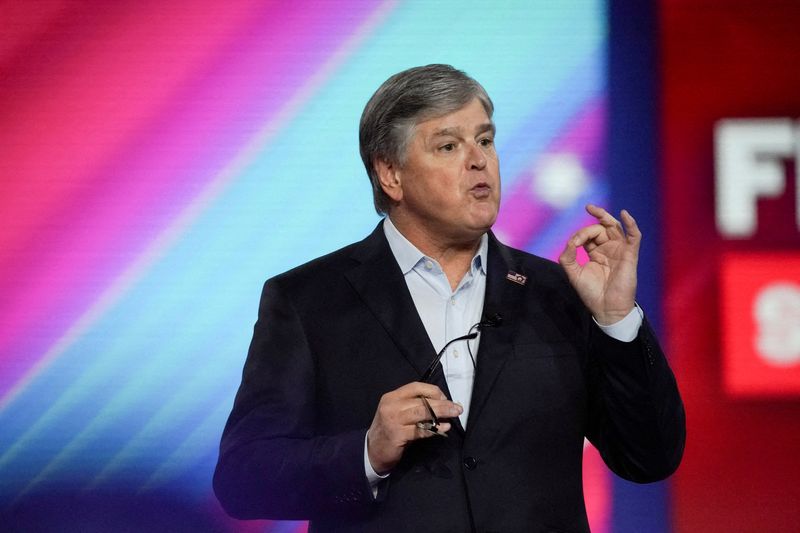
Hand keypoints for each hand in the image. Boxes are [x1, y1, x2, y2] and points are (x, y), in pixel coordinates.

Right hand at [367, 382, 462, 473]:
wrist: (372, 451)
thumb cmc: (389, 431)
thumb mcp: (398, 413)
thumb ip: (414, 406)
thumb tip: (441, 403)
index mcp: (392, 397)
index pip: (416, 387)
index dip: (433, 391)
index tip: (445, 398)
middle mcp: (391, 406)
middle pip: (422, 401)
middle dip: (442, 404)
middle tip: (457, 407)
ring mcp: (393, 420)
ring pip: (423, 413)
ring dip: (442, 413)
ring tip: (454, 415)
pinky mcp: (397, 435)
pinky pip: (421, 430)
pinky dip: (435, 429)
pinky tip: (444, 428)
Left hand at [558, 204, 639, 324]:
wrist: (606, 309)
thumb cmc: (591, 293)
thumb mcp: (573, 273)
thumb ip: (568, 257)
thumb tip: (570, 242)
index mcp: (596, 252)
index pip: (588, 236)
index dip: (579, 235)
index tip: (572, 245)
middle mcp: (609, 249)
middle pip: (602, 228)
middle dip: (592, 221)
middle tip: (587, 208)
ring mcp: (620, 251)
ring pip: (615, 228)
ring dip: (604, 217)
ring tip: (593, 209)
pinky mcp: (630, 255)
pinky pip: (634, 236)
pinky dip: (631, 224)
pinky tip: (625, 215)